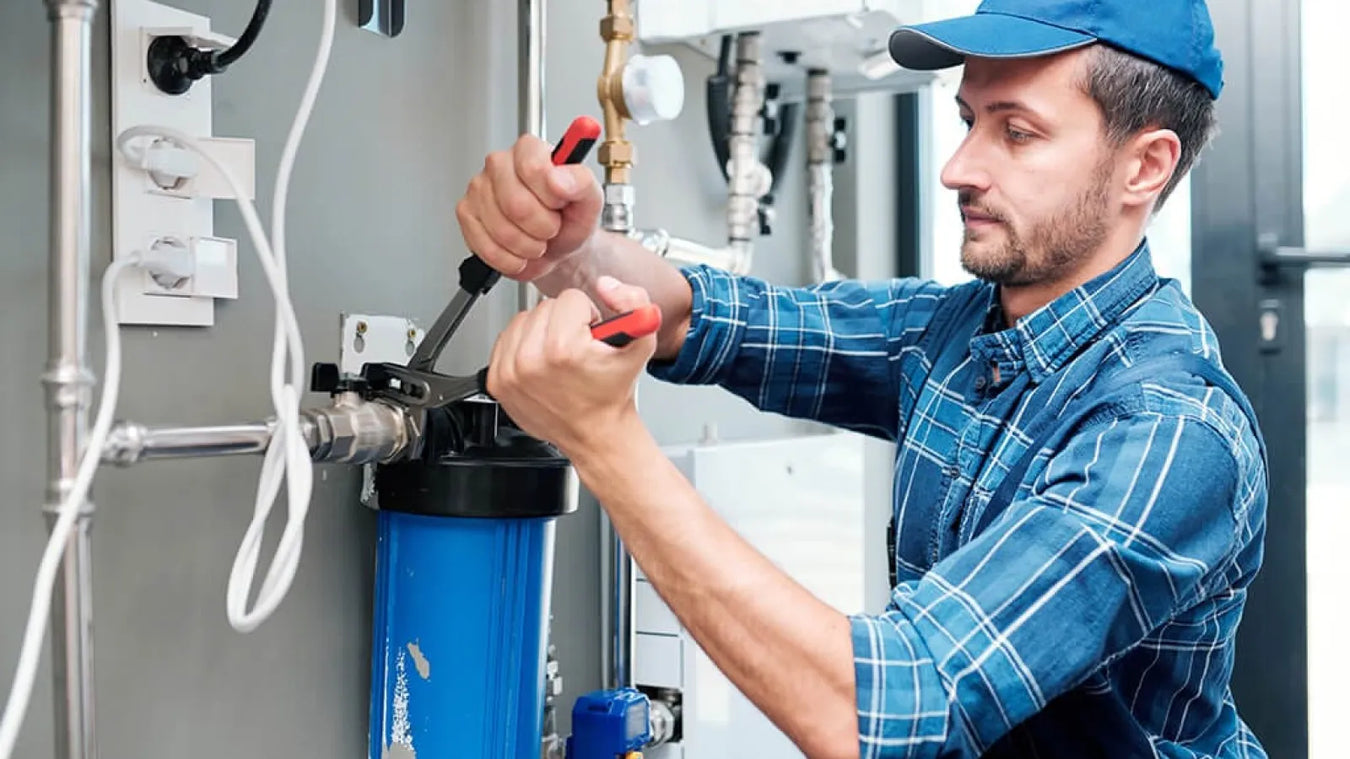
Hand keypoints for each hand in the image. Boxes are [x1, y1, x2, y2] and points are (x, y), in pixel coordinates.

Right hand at [456, 135, 601, 280]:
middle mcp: (499, 163)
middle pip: (515, 204)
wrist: (558, 248)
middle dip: (541, 227)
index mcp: (529, 150)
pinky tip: (520, 251)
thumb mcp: (590, 200)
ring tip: (537, 240)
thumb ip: (581, 182)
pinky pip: (486, 247)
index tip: (559, 203)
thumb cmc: (570, 219)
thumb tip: (559, 176)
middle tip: (551, 227)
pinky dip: (510, 259)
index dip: (550, 196)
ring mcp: (478, 188)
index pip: (532, 168)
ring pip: (501, 229)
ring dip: (528, 246)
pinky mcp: (466, 214)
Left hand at [487, 277, 658, 454]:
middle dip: (564, 322)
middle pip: (545, 307)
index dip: (587, 316)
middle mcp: (530, 360)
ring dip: (542, 332)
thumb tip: (606, 285)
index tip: (591, 339)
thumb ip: (634, 302)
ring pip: (523, 319)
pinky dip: (523, 346)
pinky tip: (542, 364)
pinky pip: (506, 340)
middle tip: (578, 349)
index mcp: (563, 348)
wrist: (596, 433)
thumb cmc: (613, 392)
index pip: (570, 299)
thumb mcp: (642, 343)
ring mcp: (510, 372)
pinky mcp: (497, 381)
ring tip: (560, 356)